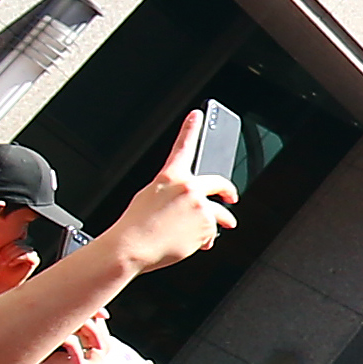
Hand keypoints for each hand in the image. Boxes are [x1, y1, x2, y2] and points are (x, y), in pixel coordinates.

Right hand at [104, 115, 243, 276]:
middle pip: (219, 183)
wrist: (131, 248)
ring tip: (202, 235)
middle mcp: (189, 187)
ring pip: (217, 214)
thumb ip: (173, 192)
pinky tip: (188, 243)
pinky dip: (205, 239)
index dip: (190, 128)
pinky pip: (211, 232)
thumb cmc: (135, 226)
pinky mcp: (207, 225)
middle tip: (231, 197)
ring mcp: (200, 206)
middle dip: (229, 191)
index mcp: (170, 177)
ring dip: (216, 224)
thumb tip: (188, 200)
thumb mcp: (149, 197)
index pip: (183, 146)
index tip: (197, 115)